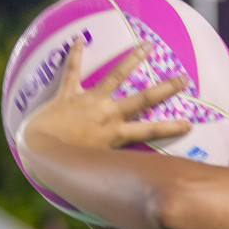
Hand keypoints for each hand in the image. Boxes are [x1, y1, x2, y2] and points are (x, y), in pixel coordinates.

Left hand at [19, 37, 191, 156]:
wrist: (38, 150)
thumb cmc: (65, 164)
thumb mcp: (96, 168)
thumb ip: (114, 171)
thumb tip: (131, 190)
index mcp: (115, 134)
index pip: (150, 131)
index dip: (171, 128)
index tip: (189, 123)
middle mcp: (107, 114)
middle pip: (143, 99)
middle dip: (165, 88)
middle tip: (184, 78)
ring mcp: (89, 101)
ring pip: (115, 77)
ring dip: (132, 60)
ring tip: (147, 45)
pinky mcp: (69, 94)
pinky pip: (72, 71)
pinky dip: (75, 54)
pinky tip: (79, 38)